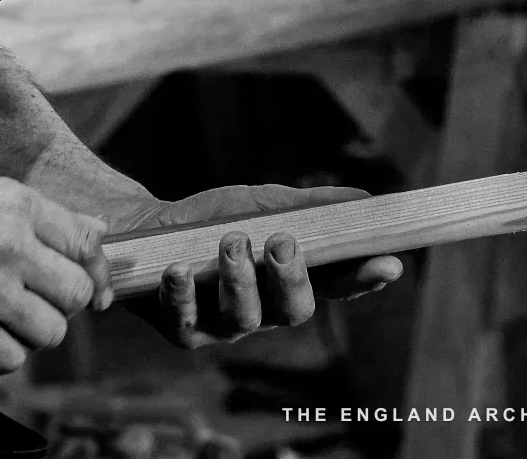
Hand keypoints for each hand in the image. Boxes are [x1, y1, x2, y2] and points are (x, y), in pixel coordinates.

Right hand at [0, 178, 110, 374]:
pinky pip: (14, 359)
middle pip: (77, 293)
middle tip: (28, 299)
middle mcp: (7, 243)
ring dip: (29, 332)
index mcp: (12, 202)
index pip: (86, 243)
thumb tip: (98, 231)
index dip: (97, 272)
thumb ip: (41, 218)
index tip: (97, 291)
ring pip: (52, 332)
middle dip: (57, 303)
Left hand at [107, 184, 403, 348]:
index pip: (337, 287)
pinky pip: (184, 321)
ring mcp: (221, 324)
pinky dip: (183, 294)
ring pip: (243, 318)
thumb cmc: (208, 219)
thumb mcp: (258, 204)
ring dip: (239, 279)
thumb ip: (308, 206)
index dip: (363, 279)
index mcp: (289, 282)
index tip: (387, 261)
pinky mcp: (179, 327)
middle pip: (293, 310)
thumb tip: (366, 199)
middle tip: (281, 241)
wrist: (138, 230)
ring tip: (230, 241)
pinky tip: (181, 270)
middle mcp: (263, 312)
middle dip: (291, 277)